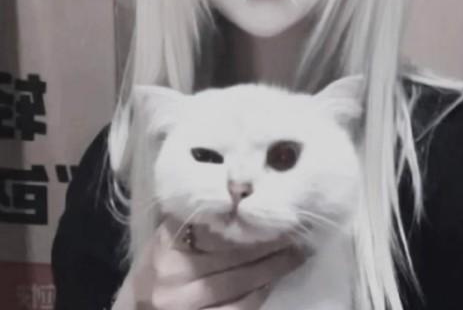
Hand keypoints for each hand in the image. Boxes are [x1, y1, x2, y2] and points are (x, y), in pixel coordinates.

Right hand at [112, 219, 304, 309]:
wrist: (139, 309)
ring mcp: (184, 304)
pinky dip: (260, 293)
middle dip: (268, 241)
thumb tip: (238, 191)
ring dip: (273, 266)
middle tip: (295, 230)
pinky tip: (275, 280)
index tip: (269, 208)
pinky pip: (238, 308)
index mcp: (166, 243)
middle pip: (231, 253)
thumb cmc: (159, 265)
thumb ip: (196, 217)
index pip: (210, 226)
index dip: (244, 218)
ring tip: (296, 253)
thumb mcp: (167, 237)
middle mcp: (172, 274)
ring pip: (239, 281)